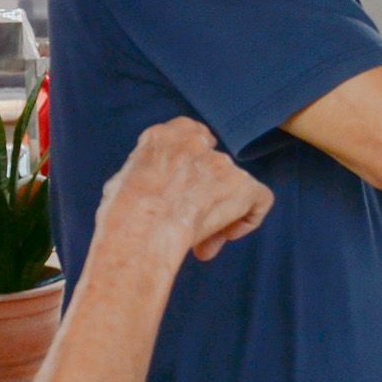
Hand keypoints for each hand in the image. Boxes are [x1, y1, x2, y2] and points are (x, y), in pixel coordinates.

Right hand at [97, 119, 273, 262]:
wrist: (142, 225)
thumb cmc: (122, 213)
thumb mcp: (121, 183)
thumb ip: (145, 178)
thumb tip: (149, 193)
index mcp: (163, 137)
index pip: (191, 137)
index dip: (193, 166)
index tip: (185, 190)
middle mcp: (196, 143)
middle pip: (211, 169)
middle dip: (204, 197)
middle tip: (191, 226)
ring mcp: (221, 163)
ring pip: (230, 188)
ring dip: (219, 215)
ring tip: (201, 244)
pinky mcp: (242, 186)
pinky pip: (260, 199)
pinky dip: (249, 219)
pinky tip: (229, 235)